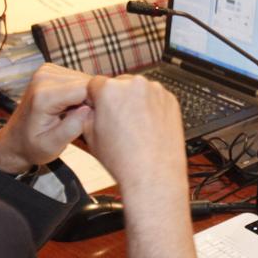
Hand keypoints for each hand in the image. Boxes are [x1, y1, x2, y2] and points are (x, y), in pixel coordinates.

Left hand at [0, 63, 92, 173]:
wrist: (14, 140)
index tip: (92, 119)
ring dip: (86, 96)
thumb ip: (72, 128)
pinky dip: (79, 91)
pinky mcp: (49, 70)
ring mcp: (45, 71)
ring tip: (76, 114)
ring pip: (84, 78)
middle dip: (91, 99)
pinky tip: (72, 105)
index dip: (95, 103)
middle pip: (86, 81)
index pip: (86, 89)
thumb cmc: (32, 146)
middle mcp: (43, 78)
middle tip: (83, 119)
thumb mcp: (52, 146)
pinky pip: (77, 77)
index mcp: (44, 96)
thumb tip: (89, 108)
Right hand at [81, 75, 195, 257]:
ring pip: (139, 90)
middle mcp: (134, 85)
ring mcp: (156, 91)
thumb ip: (87, 113)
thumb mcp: (90, 135)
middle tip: (117, 121)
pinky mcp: (171, 99)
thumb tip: (90, 106)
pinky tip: (148, 127)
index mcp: (110, 90)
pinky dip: (152, 107)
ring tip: (134, 127)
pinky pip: (156, 98)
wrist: (154, 173)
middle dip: (116, 99)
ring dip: (135, 101)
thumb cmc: (123, 159)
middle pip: (119, 85)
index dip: (95, 98)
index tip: (98, 108)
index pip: (95, 84)